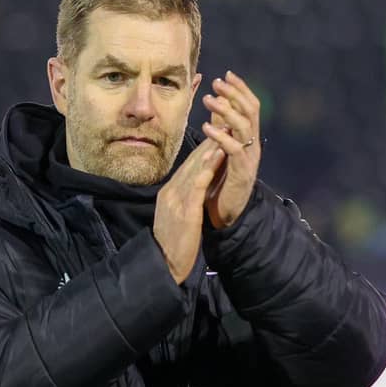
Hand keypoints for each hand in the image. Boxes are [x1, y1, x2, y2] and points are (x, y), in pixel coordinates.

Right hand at [154, 138, 225, 283]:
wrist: (162, 264)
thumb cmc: (172, 245)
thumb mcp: (175, 218)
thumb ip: (181, 202)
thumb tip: (191, 191)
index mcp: (168, 194)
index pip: (187, 168)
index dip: (202, 150)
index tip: (215, 135)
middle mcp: (171, 193)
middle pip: (191, 163)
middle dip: (208, 142)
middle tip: (222, 122)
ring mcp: (176, 201)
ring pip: (195, 168)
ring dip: (210, 148)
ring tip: (223, 130)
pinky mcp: (185, 211)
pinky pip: (197, 184)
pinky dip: (208, 167)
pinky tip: (217, 155)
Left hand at [202, 70, 261, 228]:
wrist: (227, 213)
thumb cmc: (221, 181)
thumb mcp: (221, 151)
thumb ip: (221, 130)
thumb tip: (217, 106)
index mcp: (248, 139)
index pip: (250, 107)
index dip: (240, 89)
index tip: (226, 74)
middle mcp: (253, 145)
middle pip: (250, 111)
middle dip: (235, 93)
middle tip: (217, 81)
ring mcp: (249, 158)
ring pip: (243, 127)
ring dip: (226, 111)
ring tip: (209, 100)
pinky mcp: (242, 172)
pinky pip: (233, 149)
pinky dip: (220, 136)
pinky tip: (207, 127)